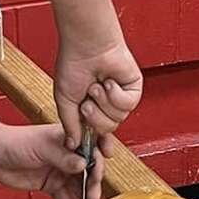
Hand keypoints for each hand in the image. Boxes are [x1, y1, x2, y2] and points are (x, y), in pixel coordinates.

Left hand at [0, 120, 103, 198]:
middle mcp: (67, 155)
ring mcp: (59, 171)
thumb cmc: (14, 142)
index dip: (100, 160)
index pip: (92, 149)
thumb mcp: (42, 147)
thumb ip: (63, 157)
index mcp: (68, 139)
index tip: (101, 173)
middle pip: (88, 171)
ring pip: (78, 187)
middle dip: (93, 186)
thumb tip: (84, 163)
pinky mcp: (50, 185)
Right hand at [54, 35, 142, 152]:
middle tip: (86, 101)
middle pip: (107, 129)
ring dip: (103, 102)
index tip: (93, 154)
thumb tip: (73, 144)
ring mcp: (121, 98)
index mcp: (91, 109)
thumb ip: (70, 124)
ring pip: (118, 119)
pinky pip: (127, 105)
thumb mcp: (65, 100)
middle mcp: (107, 105)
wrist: (86, 44)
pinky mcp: (133, 90)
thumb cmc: (73, 65)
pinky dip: (115, 95)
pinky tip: (109, 82)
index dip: (96, 144)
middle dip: (94, 117)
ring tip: (96, 86)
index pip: (97, 134)